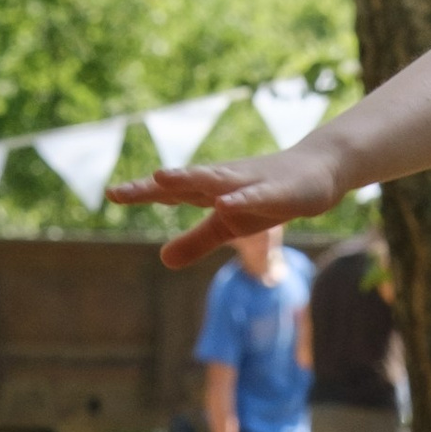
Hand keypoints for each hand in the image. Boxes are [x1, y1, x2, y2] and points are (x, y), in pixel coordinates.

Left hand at [110, 144, 345, 268]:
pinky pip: (256, 196)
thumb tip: (163, 259)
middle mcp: (224, 181)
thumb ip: (196, 242)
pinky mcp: (277, 191)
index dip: (141, 192)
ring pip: (216, 180)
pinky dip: (241, 199)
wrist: (319, 172)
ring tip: (161, 177)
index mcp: (209, 190)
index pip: (170, 192)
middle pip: (184, 182)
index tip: (112, 193)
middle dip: (154, 186)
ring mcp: (250, 183)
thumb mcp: (229, 226)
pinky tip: (225, 203)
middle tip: (122, 190)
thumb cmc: (267, 196)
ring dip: (189, 178)